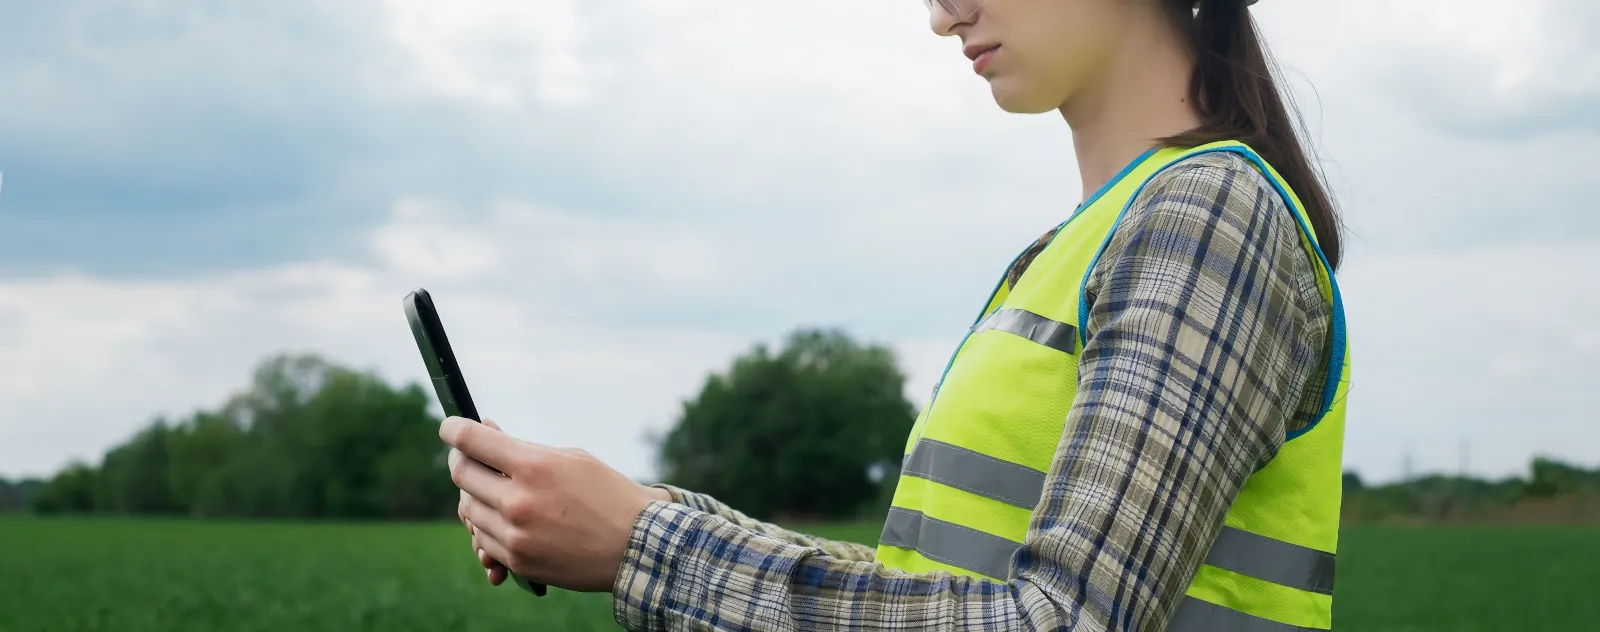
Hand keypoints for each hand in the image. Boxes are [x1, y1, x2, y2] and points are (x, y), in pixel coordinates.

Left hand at [441, 416, 665, 592]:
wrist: (637, 546)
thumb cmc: (607, 494)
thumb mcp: (571, 459)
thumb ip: (524, 448)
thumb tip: (487, 430)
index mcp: (534, 467)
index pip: (472, 441)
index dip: (453, 429)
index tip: (449, 427)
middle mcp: (518, 501)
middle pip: (461, 475)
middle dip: (461, 460)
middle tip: (468, 456)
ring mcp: (515, 535)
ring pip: (468, 510)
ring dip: (475, 496)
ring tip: (493, 489)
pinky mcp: (519, 561)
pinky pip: (483, 540)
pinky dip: (487, 526)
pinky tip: (503, 518)